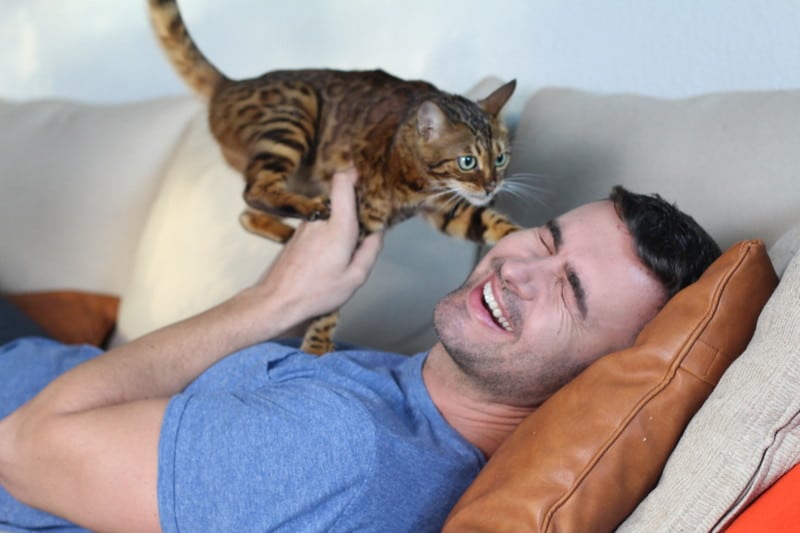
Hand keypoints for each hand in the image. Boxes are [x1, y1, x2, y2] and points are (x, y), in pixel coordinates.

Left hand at [247, 167, 382, 329]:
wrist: (276, 300)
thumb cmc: (315, 292)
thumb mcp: (355, 278)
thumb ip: (370, 251)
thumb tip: (377, 234)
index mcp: (338, 227)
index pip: (342, 182)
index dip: (354, 175)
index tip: (365, 179)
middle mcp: (320, 220)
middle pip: (341, 203)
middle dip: (354, 216)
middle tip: (362, 239)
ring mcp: (305, 226)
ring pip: (329, 219)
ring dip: (338, 231)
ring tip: (340, 260)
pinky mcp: (296, 236)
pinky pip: (318, 229)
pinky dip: (326, 239)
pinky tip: (325, 263)